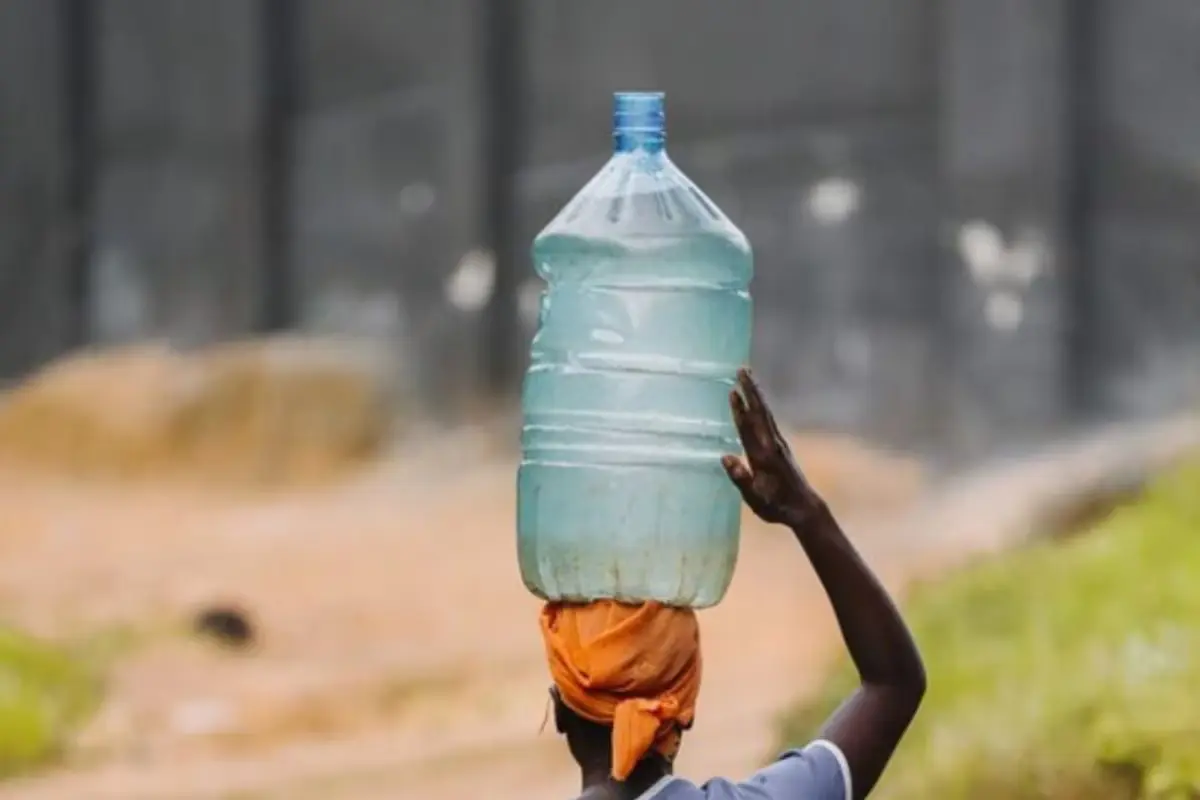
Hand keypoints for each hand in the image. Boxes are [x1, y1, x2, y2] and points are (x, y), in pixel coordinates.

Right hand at [721, 368, 823, 527]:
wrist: (804, 508)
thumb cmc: (776, 506)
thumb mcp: (755, 500)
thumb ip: (741, 479)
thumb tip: (725, 457)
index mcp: (763, 457)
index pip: (748, 429)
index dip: (740, 410)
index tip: (733, 391)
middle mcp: (772, 445)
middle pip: (759, 413)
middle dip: (750, 391)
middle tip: (741, 369)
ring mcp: (778, 443)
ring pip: (765, 413)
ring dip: (756, 393)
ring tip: (747, 375)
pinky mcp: (780, 445)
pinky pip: (768, 419)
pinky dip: (761, 405)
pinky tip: (757, 399)